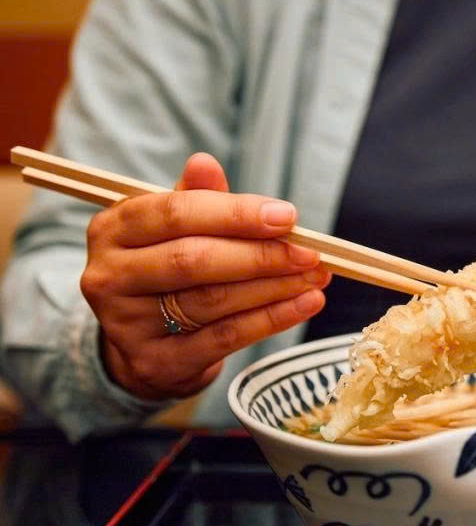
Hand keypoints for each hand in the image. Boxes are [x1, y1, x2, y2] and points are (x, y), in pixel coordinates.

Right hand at [80, 153, 330, 400]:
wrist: (145, 345)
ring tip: (316, 277)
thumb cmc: (168, 270)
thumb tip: (205, 163)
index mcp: (113, 229)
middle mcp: (110, 275)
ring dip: (274, 287)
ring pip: (212, 301)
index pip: (175, 214)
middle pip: (193, 260)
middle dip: (261, 255)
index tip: (288, 216)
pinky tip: (305, 304)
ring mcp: (127, 324)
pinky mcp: (155, 362)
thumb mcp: (175, 229)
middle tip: (310, 253)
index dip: (236, 214)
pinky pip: (224, 338)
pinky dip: (271, 319)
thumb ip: (196, 198)